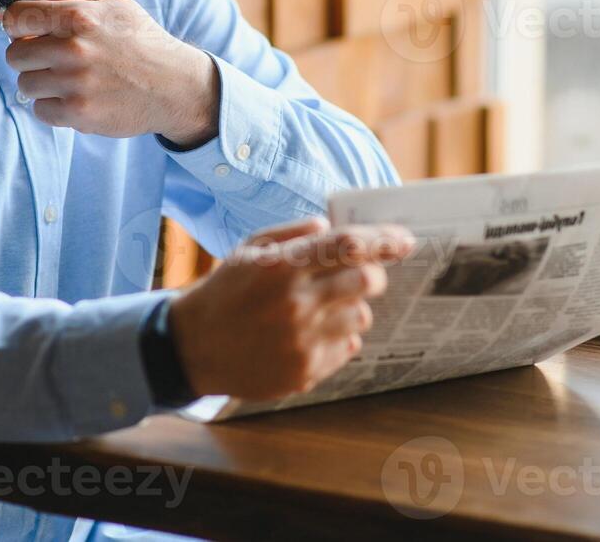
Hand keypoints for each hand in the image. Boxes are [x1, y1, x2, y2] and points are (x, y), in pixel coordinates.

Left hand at [3, 0, 219, 144]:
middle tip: (49, 60)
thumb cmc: (141, 41)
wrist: (174, 86)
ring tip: (66, 80)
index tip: (28, 33)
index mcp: (79, 16)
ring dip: (41, 84)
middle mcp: (74, 49)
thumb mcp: (115, 3)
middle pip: (15, 55)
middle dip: (27, 57)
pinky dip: (53, 107)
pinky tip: (74, 98)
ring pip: (25, 85)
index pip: (17, 17)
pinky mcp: (80, 114)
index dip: (17, 26)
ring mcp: (76, 84)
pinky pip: (41, 111)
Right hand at [168, 217, 416, 400]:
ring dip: (352, 308)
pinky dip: (338, 337)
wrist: (193, 347)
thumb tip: (333, 227)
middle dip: (373, 275)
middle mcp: (295, 304)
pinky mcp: (305, 372)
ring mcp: (302, 341)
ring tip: (321, 308)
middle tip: (362, 275)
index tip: (406, 240)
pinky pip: (347, 348)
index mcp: (282, 266)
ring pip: (361, 317)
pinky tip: (309, 333)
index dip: (383, 240)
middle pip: (368, 282)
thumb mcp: (250, 249)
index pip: (348, 246)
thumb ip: (294, 234)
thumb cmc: (226, 290)